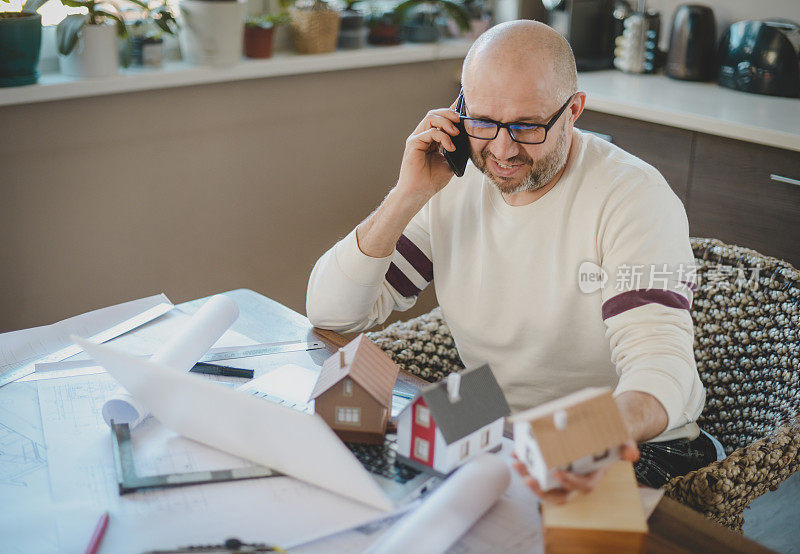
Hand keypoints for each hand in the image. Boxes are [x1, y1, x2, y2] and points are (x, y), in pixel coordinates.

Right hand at [396, 100, 462, 202]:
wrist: (419, 192)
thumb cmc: (432, 180)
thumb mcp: (451, 162)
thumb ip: (457, 149)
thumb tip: (469, 138)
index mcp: (432, 138)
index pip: (441, 119)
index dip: (452, 111)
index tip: (465, 107)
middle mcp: (423, 135)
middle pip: (435, 114)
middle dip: (450, 113)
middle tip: (462, 119)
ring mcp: (417, 138)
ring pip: (431, 118)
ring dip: (446, 122)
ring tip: (456, 133)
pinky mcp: (413, 143)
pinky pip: (429, 132)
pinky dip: (442, 137)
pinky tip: (450, 147)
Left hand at [511, 441, 639, 504]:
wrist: (600, 431)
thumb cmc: (609, 438)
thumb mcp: (621, 439)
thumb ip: (627, 446)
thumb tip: (632, 454)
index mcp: (593, 476)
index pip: (583, 487)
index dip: (571, 483)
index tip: (558, 473)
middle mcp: (575, 480)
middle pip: (559, 495)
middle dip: (541, 490)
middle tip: (529, 478)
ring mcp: (561, 475)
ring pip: (543, 485)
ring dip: (528, 476)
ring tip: (517, 463)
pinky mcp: (549, 466)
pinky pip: (535, 470)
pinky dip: (524, 464)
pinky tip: (516, 454)